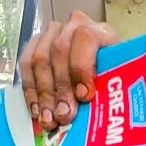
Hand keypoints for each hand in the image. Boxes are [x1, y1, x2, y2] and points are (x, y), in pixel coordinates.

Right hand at [18, 10, 117, 132]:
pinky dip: (30, 90)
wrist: (103, 70)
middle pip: (59, 51)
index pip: (85, 37)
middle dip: (60, 88)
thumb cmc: (111, 78)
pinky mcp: (36, 45)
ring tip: (49, 118)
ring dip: (43, 93)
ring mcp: (52, 34)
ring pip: (40, 59)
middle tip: (63, 115)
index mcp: (101, 32)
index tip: (84, 95)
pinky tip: (37, 110)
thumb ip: (114, 89)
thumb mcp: (120, 80)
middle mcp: (74, 26)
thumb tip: (107, 114)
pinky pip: (26, 65)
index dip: (81, 67)